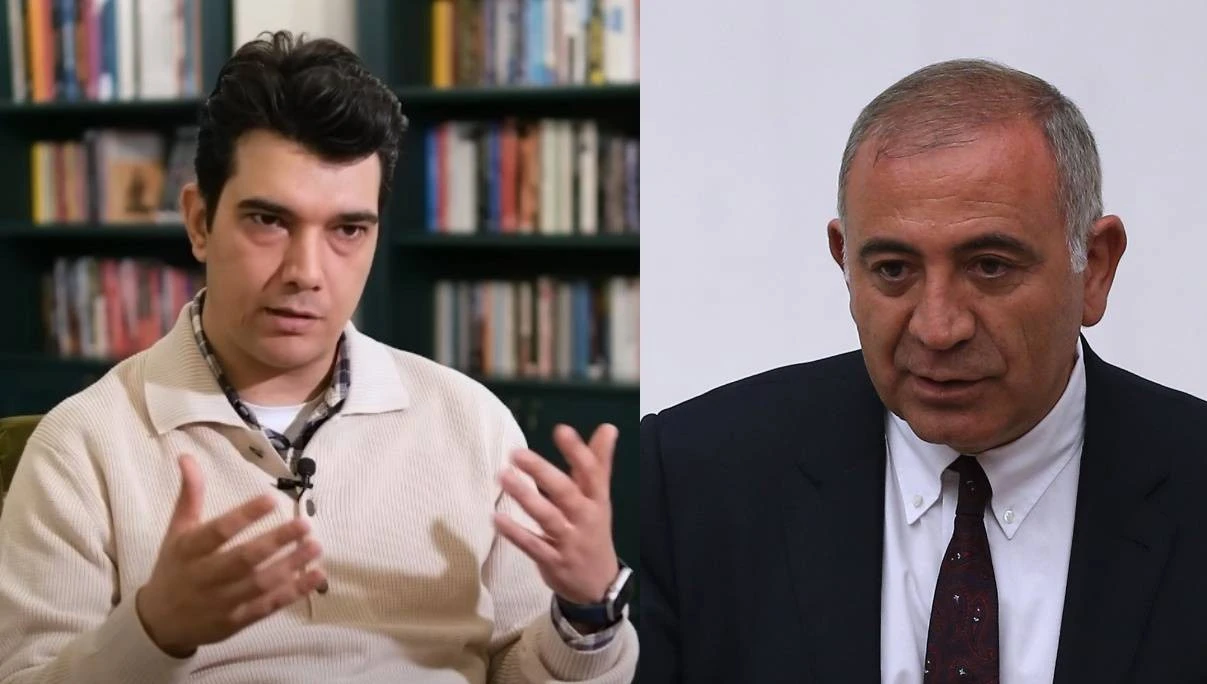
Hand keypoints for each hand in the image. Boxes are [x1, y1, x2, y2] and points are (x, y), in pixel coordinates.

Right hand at [135, 454, 325, 656]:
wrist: (159, 622)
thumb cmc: (174, 567)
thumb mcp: (176, 531)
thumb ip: (189, 495)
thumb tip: (187, 456)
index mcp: (188, 551)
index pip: (217, 532)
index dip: (244, 516)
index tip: (272, 499)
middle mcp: (204, 577)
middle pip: (243, 560)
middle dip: (275, 542)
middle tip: (304, 525)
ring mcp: (221, 603)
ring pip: (260, 584)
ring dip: (290, 565)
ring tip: (315, 545)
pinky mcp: (236, 621)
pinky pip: (267, 607)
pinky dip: (293, 592)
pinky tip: (316, 575)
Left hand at [495, 423, 619, 605]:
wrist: (599, 585)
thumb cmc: (593, 530)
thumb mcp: (599, 498)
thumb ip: (598, 462)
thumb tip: (608, 427)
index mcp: (597, 499)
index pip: (591, 471)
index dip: (578, 451)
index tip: (561, 430)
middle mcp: (586, 517)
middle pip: (566, 492)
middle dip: (542, 472)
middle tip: (516, 453)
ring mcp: (570, 540)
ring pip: (548, 517)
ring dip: (525, 497)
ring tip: (503, 476)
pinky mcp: (553, 561)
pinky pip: (533, 546)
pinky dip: (515, 533)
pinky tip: (496, 518)